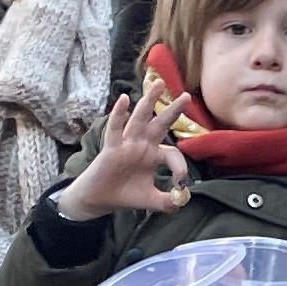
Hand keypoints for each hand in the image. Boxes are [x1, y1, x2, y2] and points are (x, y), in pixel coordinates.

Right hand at [56, 80, 194, 220]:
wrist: (100, 200)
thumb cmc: (125, 195)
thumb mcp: (151, 201)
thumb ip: (168, 202)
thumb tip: (183, 199)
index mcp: (154, 155)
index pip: (173, 154)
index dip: (180, 168)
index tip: (180, 182)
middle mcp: (142, 145)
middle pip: (160, 123)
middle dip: (173, 109)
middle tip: (187, 95)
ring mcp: (127, 144)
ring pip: (140, 118)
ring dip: (149, 100)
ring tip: (158, 83)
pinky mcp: (112, 147)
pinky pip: (115, 128)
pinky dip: (119, 114)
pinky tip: (124, 99)